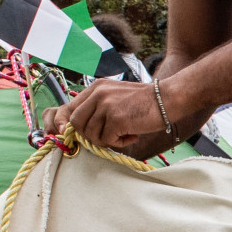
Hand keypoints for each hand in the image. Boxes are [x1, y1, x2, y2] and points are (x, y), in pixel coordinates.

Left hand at [46, 78, 184, 157]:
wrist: (167, 99)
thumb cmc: (144, 103)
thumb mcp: (115, 97)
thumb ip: (98, 107)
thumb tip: (80, 128)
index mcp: (96, 88)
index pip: (70, 108)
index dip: (66, 124)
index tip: (65, 134)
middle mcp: (98, 94)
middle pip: (76, 123)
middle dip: (89, 135)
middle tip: (108, 135)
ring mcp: (106, 105)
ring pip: (91, 134)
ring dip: (107, 140)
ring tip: (125, 133)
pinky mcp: (115, 118)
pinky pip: (106, 140)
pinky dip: (119, 142)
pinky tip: (132, 135)